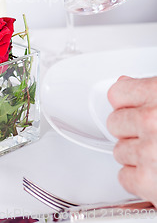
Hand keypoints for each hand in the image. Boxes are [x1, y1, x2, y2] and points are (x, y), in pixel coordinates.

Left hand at [107, 76, 156, 206]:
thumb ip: (150, 92)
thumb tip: (124, 84)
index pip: (117, 93)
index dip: (125, 103)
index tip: (132, 109)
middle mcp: (152, 121)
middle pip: (114, 123)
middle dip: (129, 131)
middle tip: (152, 136)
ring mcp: (149, 151)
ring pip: (118, 151)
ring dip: (135, 156)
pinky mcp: (148, 181)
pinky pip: (124, 177)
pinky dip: (138, 180)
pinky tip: (155, 174)